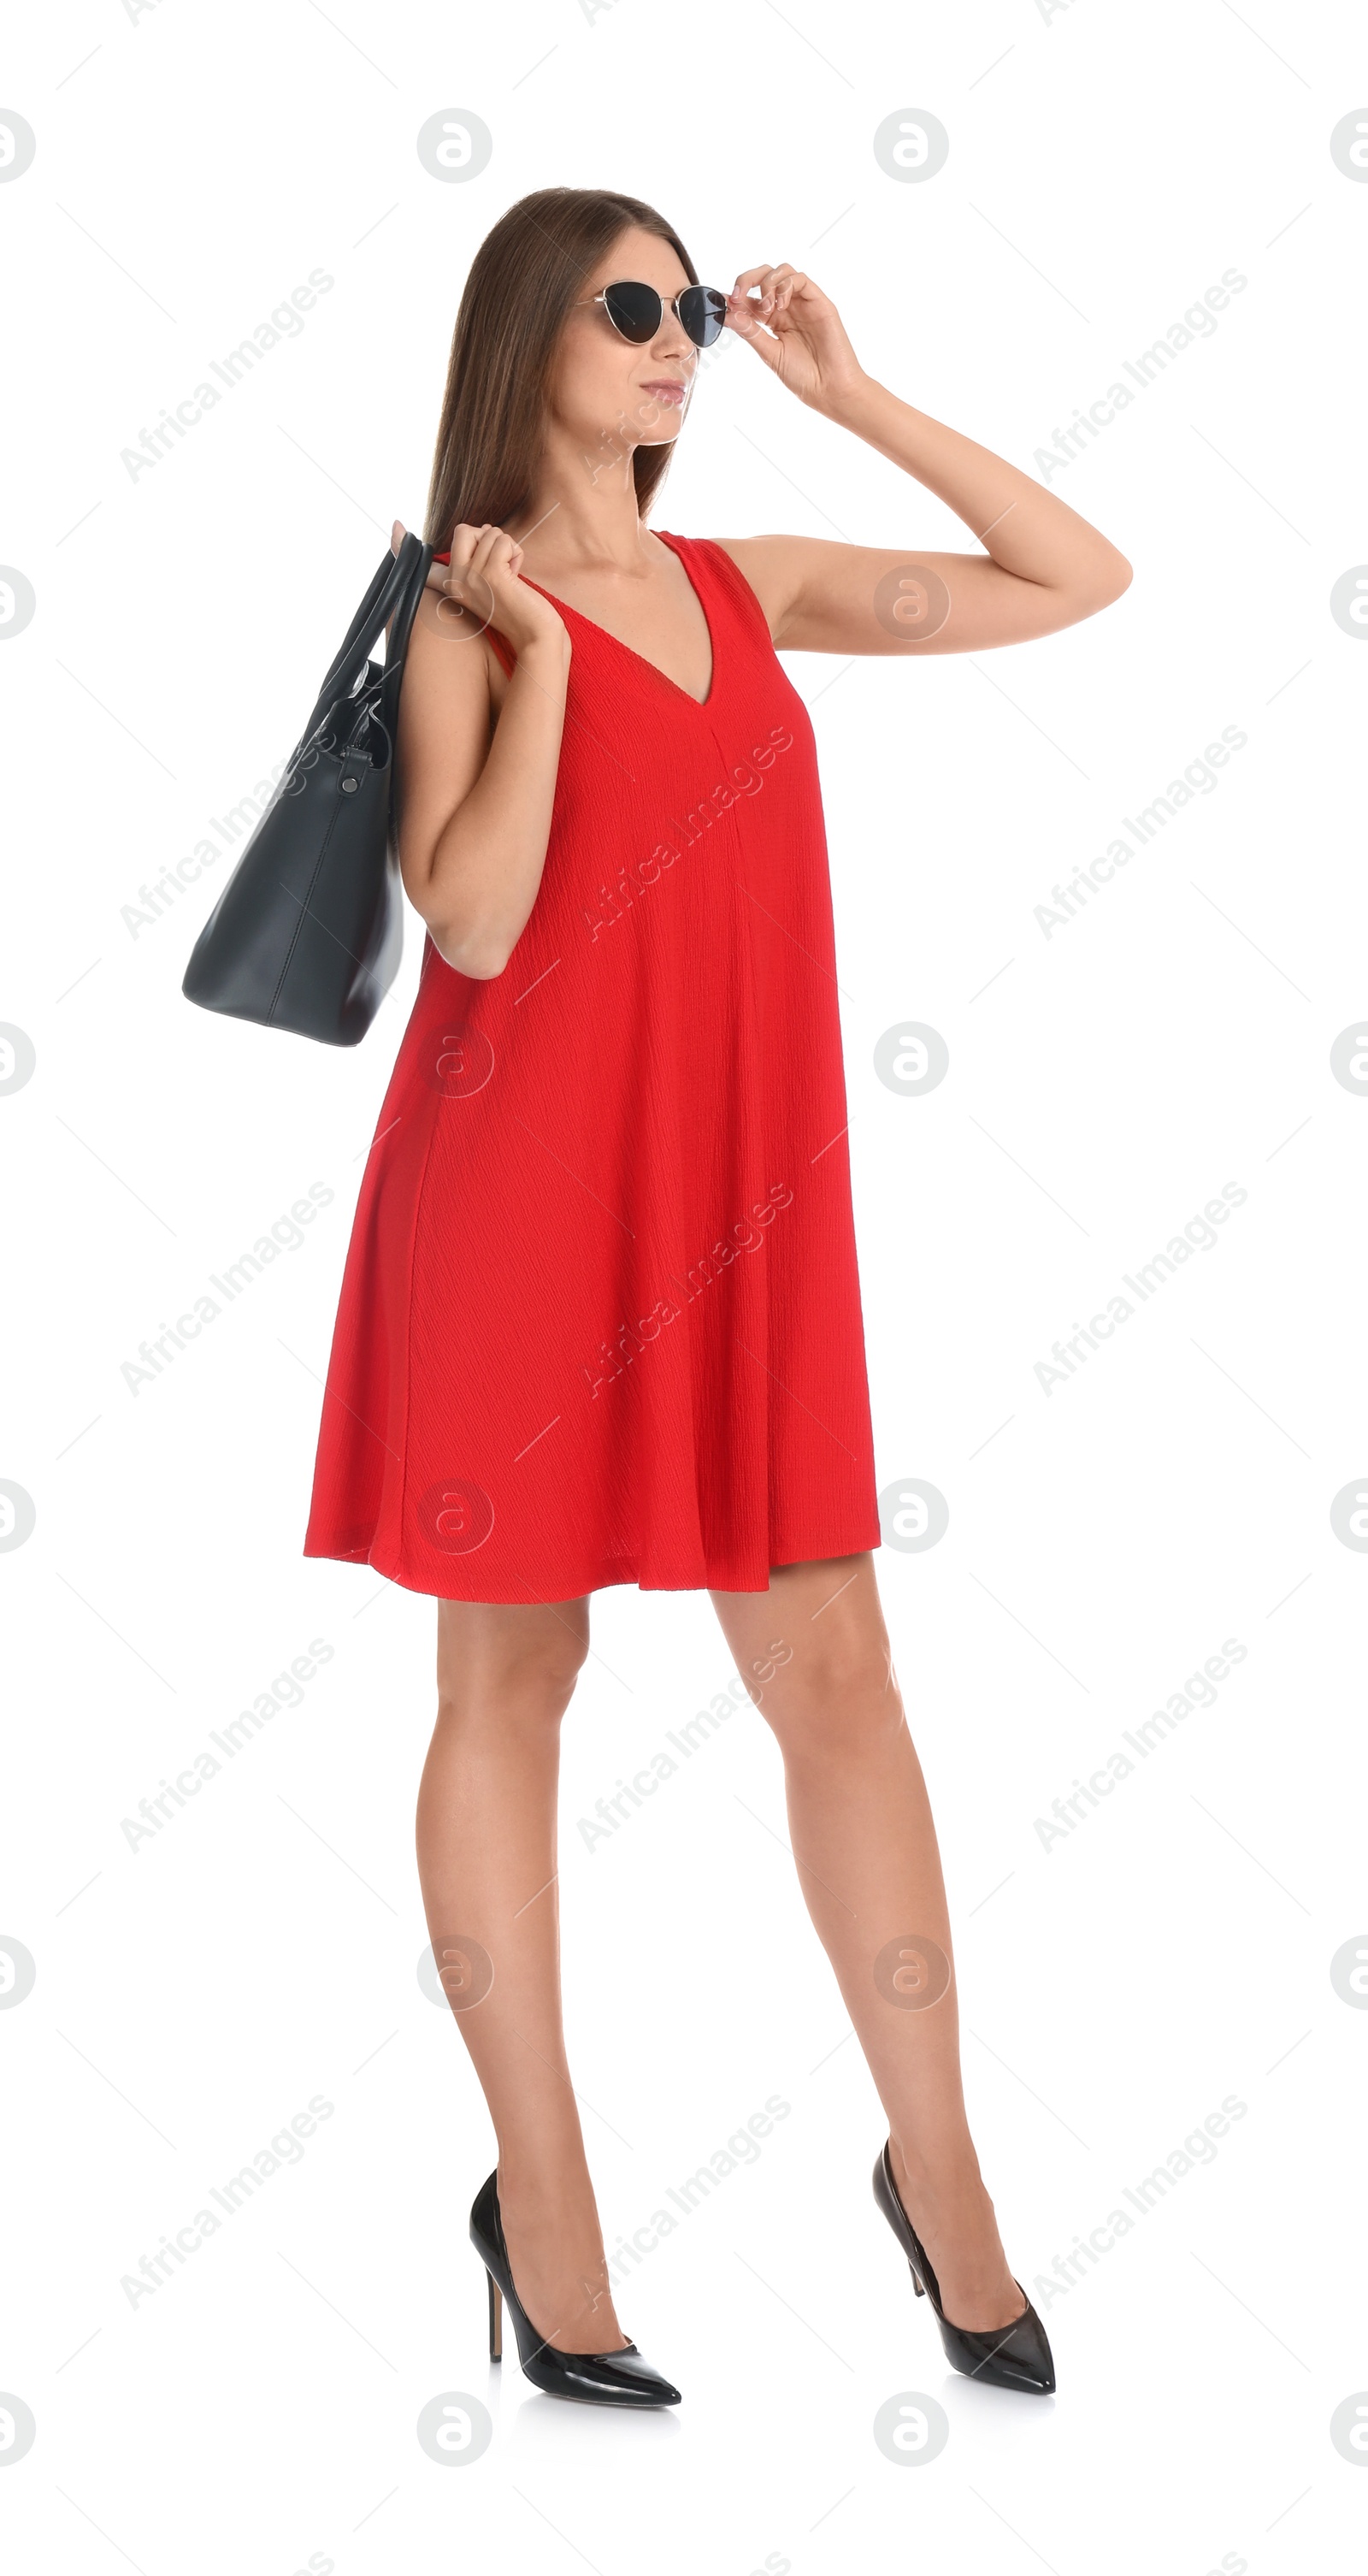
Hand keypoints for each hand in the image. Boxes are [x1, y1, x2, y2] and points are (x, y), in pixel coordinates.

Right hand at [392, 519, 567, 656]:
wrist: (534, 634)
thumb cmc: (516, 608)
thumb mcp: (487, 584)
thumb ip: (476, 560)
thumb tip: (481, 527)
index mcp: (451, 586)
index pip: (422, 565)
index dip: (400, 544)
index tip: (394, 527)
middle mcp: (456, 582)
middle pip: (463, 529)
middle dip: (488, 538)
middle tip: (499, 566)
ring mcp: (472, 579)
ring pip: (490, 533)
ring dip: (508, 548)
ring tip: (511, 575)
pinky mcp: (492, 576)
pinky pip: (504, 541)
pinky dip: (517, 553)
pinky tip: (517, 576)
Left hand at [724, 267, 865, 413]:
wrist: (829, 388)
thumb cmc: (803, 377)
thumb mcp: (769, 353)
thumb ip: (750, 332)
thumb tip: (727, 315)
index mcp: (773, 321)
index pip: (750, 298)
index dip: (736, 296)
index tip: (722, 303)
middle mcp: (787, 308)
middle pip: (764, 276)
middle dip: (746, 280)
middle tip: (737, 297)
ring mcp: (803, 303)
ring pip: (782, 271)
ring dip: (767, 284)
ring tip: (767, 308)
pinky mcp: (819, 301)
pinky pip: (800, 279)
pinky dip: (785, 285)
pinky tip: (780, 305)